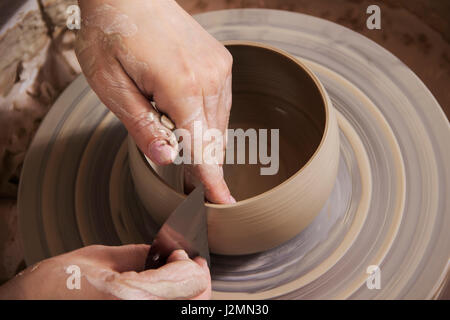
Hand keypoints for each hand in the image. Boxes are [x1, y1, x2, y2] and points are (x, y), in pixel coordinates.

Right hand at [0, 245, 210, 299]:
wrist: (28, 309)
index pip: (193, 278)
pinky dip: (172, 302)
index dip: (188, 259)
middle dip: (192, 276)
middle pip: (199, 300)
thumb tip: (170, 250)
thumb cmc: (51, 287)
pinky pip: (169, 314)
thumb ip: (143, 254)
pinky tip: (153, 291)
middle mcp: (142, 317)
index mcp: (132, 298)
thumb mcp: (99, 258)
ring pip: (190, 310)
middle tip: (175, 261)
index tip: (175, 250)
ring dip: (185, 291)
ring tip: (163, 276)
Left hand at [75, 0, 234, 203]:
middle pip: (212, 138)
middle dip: (202, 164)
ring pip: (218, 122)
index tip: (223, 203)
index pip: (201, 145)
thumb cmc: (112, 34)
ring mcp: (219, 68)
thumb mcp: (112, 85)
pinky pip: (220, 104)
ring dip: (201, 140)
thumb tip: (168, 158)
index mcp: (181, 85)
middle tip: (187, 186)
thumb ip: (142, 125)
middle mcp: (209, 77)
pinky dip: (206, 120)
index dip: (211, 178)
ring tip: (175, 139)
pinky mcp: (220, 63)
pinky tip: (186, 116)